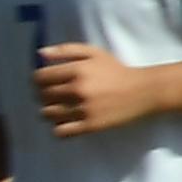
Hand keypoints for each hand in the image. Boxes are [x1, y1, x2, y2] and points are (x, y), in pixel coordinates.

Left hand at [33, 43, 154, 136]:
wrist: (143, 91)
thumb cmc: (116, 70)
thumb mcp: (94, 53)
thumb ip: (66, 50)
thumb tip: (39, 53)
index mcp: (77, 70)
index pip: (39, 78)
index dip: (38, 80)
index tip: (45, 81)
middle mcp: (77, 90)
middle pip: (42, 96)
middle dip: (43, 95)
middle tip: (53, 95)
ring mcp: (83, 109)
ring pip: (47, 114)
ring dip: (49, 111)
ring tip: (59, 107)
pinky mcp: (90, 126)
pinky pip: (60, 131)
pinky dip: (59, 127)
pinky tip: (66, 121)